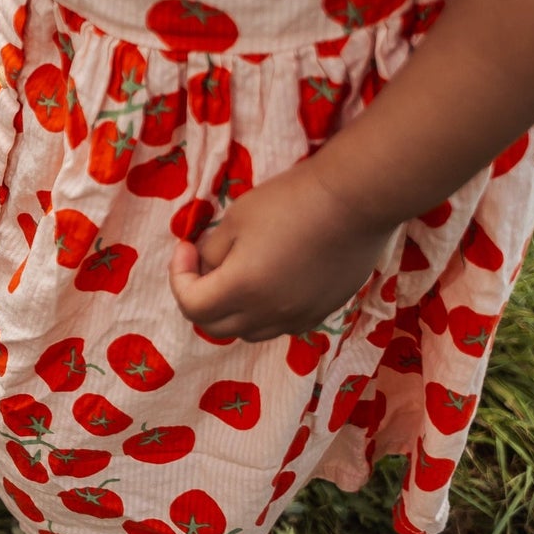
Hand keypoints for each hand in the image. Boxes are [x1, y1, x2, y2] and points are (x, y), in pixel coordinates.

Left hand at [167, 158, 395, 341]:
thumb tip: (204, 267)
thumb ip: (212, 251)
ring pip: (247, 331)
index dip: (179, 278)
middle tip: (202, 266)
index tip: (186, 249)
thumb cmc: (290, 202)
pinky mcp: (320, 313)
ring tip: (236, 275)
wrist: (355, 201)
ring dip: (231, 310)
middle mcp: (268, 314)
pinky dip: (262, 312)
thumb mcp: (235, 219)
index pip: (191, 306)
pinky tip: (270, 280)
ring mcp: (297, 318)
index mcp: (241, 289)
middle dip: (199, 298)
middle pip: (214, 326)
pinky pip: (278, 325)